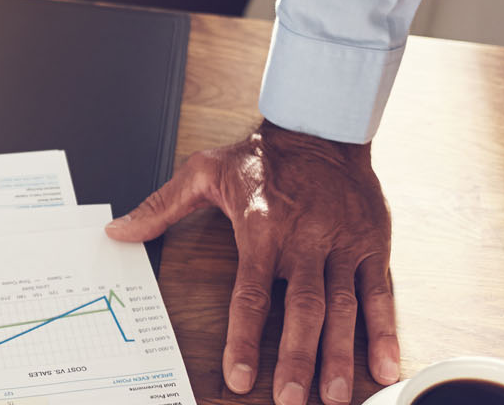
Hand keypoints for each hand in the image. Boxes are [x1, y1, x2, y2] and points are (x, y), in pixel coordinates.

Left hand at [105, 120, 397, 404]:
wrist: (322, 127)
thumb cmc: (261, 155)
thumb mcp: (203, 171)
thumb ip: (161, 207)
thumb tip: (118, 231)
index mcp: (263, 230)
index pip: (251, 294)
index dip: (244, 338)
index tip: (240, 376)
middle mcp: (305, 242)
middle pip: (302, 309)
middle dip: (298, 358)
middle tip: (291, 400)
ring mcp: (342, 245)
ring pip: (342, 307)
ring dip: (340, 354)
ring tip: (337, 396)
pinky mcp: (372, 244)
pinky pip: (380, 292)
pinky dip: (385, 329)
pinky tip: (385, 365)